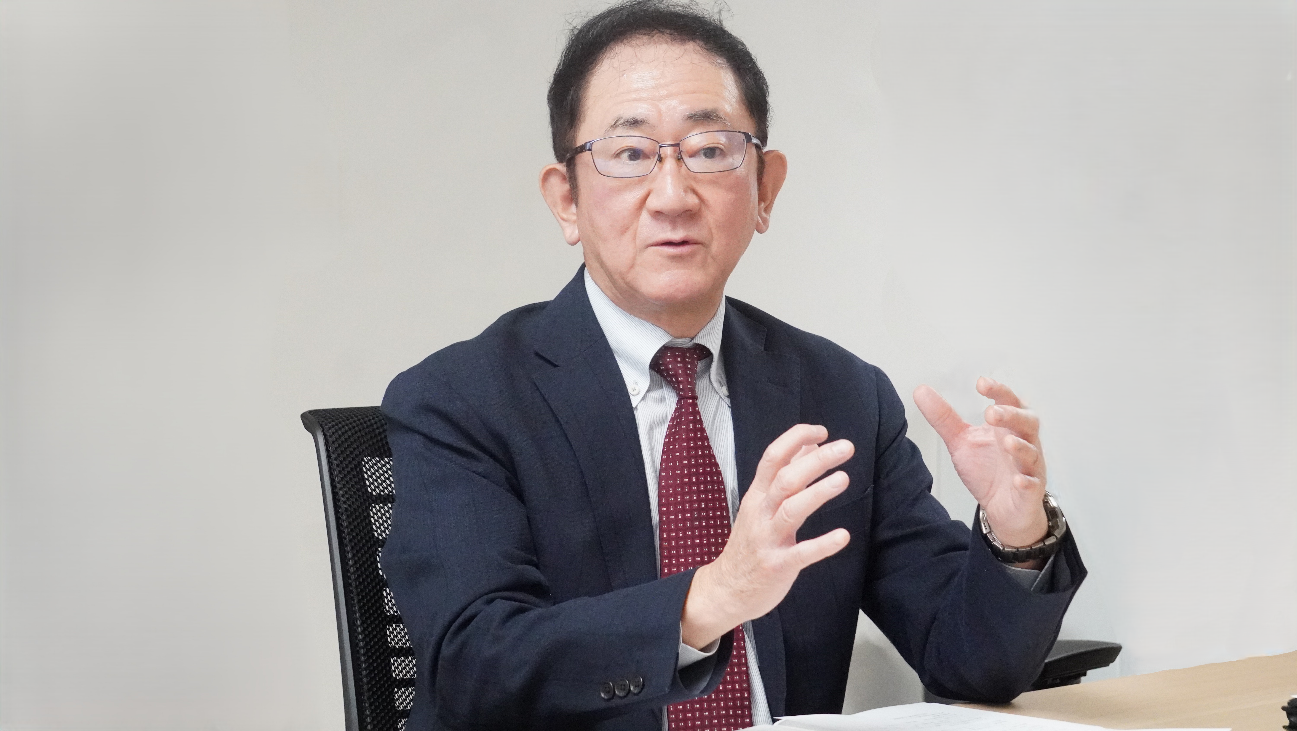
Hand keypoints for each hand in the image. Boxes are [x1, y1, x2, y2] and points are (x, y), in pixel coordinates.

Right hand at [680, 424, 852, 648]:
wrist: (725, 589)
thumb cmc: (749, 544)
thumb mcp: (761, 506)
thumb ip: (784, 477)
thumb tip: (810, 447)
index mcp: (757, 496)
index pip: (773, 458)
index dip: (795, 439)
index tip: (821, 431)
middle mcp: (761, 513)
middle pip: (785, 479)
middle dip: (816, 461)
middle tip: (845, 448)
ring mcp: (768, 540)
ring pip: (791, 509)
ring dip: (818, 493)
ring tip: (843, 479)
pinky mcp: (777, 566)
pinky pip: (801, 553)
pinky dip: (822, 544)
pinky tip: (843, 536)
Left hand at [913, 377, 1048, 553]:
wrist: (1001, 508)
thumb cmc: (987, 470)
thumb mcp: (961, 441)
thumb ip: (943, 417)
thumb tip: (920, 390)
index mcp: (1006, 426)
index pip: (1008, 401)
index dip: (998, 391)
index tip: (981, 383)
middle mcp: (1022, 442)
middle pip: (1028, 421)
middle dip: (1012, 415)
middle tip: (991, 413)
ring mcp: (1029, 466)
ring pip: (1032, 452)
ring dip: (1020, 446)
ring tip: (1005, 441)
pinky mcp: (1031, 490)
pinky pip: (1033, 484)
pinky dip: (1026, 481)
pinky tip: (1018, 479)